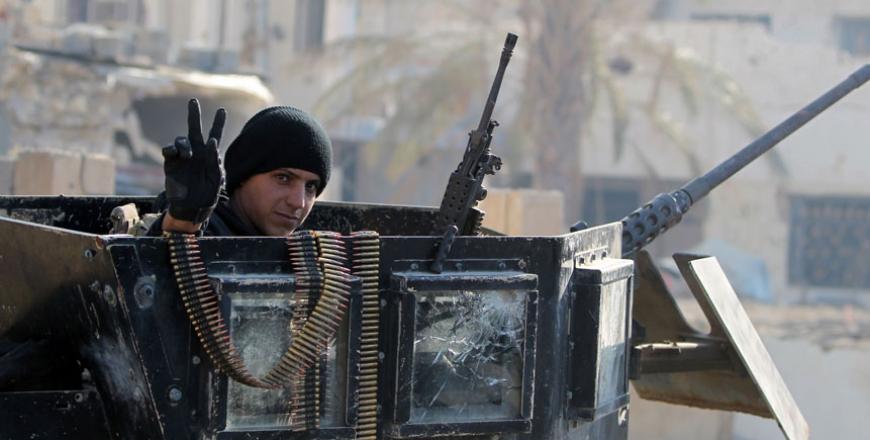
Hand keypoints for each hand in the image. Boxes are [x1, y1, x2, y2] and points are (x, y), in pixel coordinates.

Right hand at [162, 98, 225, 224]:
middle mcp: (196, 152)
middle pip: (194, 129)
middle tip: (193, 101)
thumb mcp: (217, 176)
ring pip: (181, 140)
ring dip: (185, 144)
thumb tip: (211, 141)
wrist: (192, 207)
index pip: (215, 134)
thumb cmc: (208, 194)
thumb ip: (214, 158)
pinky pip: (168, 150)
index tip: (222, 110)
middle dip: (194, 115)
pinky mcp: (170, 163)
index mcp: (210, 154)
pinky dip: (172, 149)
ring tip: (189, 155)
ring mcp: (182, 157)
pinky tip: (177, 154)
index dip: (218, 123)